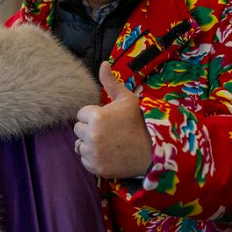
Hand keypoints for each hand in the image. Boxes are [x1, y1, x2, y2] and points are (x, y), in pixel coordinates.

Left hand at [73, 62, 153, 178]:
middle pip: (78, 130)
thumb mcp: (127, 100)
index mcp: (96, 116)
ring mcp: (93, 153)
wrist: (153, 152)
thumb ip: (110, 83)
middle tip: (109, 132)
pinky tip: (108, 154)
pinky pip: (84, 160)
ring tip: (108, 143)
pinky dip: (93, 159)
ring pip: (79, 145)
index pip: (81, 114)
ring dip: (89, 144)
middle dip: (90, 129)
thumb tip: (103, 64)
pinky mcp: (96, 167)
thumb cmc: (139, 123)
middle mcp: (92, 135)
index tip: (108, 120)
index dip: (94, 116)